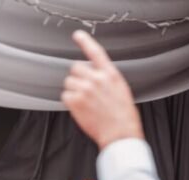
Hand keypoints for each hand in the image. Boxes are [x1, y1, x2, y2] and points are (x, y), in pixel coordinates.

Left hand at [62, 30, 144, 148]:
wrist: (120, 133)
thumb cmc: (123, 115)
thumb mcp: (121, 89)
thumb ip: (106, 78)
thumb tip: (95, 74)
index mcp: (110, 74)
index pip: (96, 52)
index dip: (85, 41)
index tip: (77, 36)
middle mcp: (96, 79)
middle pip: (76, 67)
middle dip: (78, 77)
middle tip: (85, 90)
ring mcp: (85, 90)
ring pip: (69, 82)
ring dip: (73, 89)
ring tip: (85, 101)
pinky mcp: (75, 102)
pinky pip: (65, 96)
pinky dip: (70, 101)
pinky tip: (81, 108)